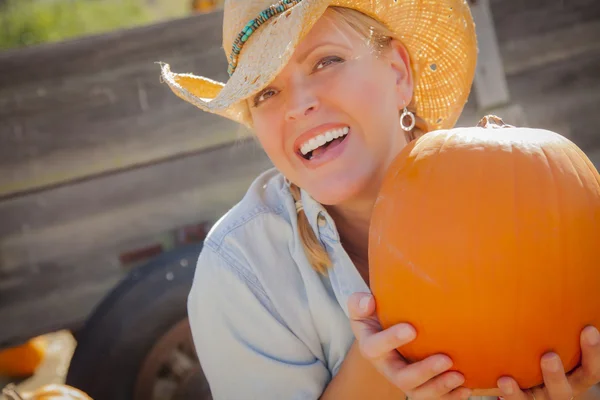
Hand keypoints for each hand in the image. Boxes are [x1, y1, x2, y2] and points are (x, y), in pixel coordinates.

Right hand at [348, 292, 471, 399]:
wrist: (381, 330)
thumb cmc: (373, 315)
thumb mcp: (361, 307)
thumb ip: (359, 302)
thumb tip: (369, 301)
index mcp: (371, 347)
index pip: (375, 347)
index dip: (391, 340)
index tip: (411, 329)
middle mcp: (386, 367)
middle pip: (402, 379)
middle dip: (424, 372)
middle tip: (446, 359)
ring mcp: (403, 378)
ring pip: (418, 393)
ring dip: (440, 387)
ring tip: (459, 376)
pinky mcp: (418, 385)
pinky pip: (432, 397)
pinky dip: (450, 396)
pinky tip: (466, 389)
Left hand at [497, 325, 599, 399]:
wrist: (527, 387)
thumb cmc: (543, 357)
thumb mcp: (556, 348)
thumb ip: (558, 332)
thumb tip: (555, 286)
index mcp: (577, 377)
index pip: (591, 368)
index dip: (593, 351)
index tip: (590, 329)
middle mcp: (564, 391)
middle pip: (570, 387)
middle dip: (558, 374)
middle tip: (548, 356)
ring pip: (543, 399)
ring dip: (527, 389)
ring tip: (510, 377)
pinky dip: (511, 394)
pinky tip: (502, 380)